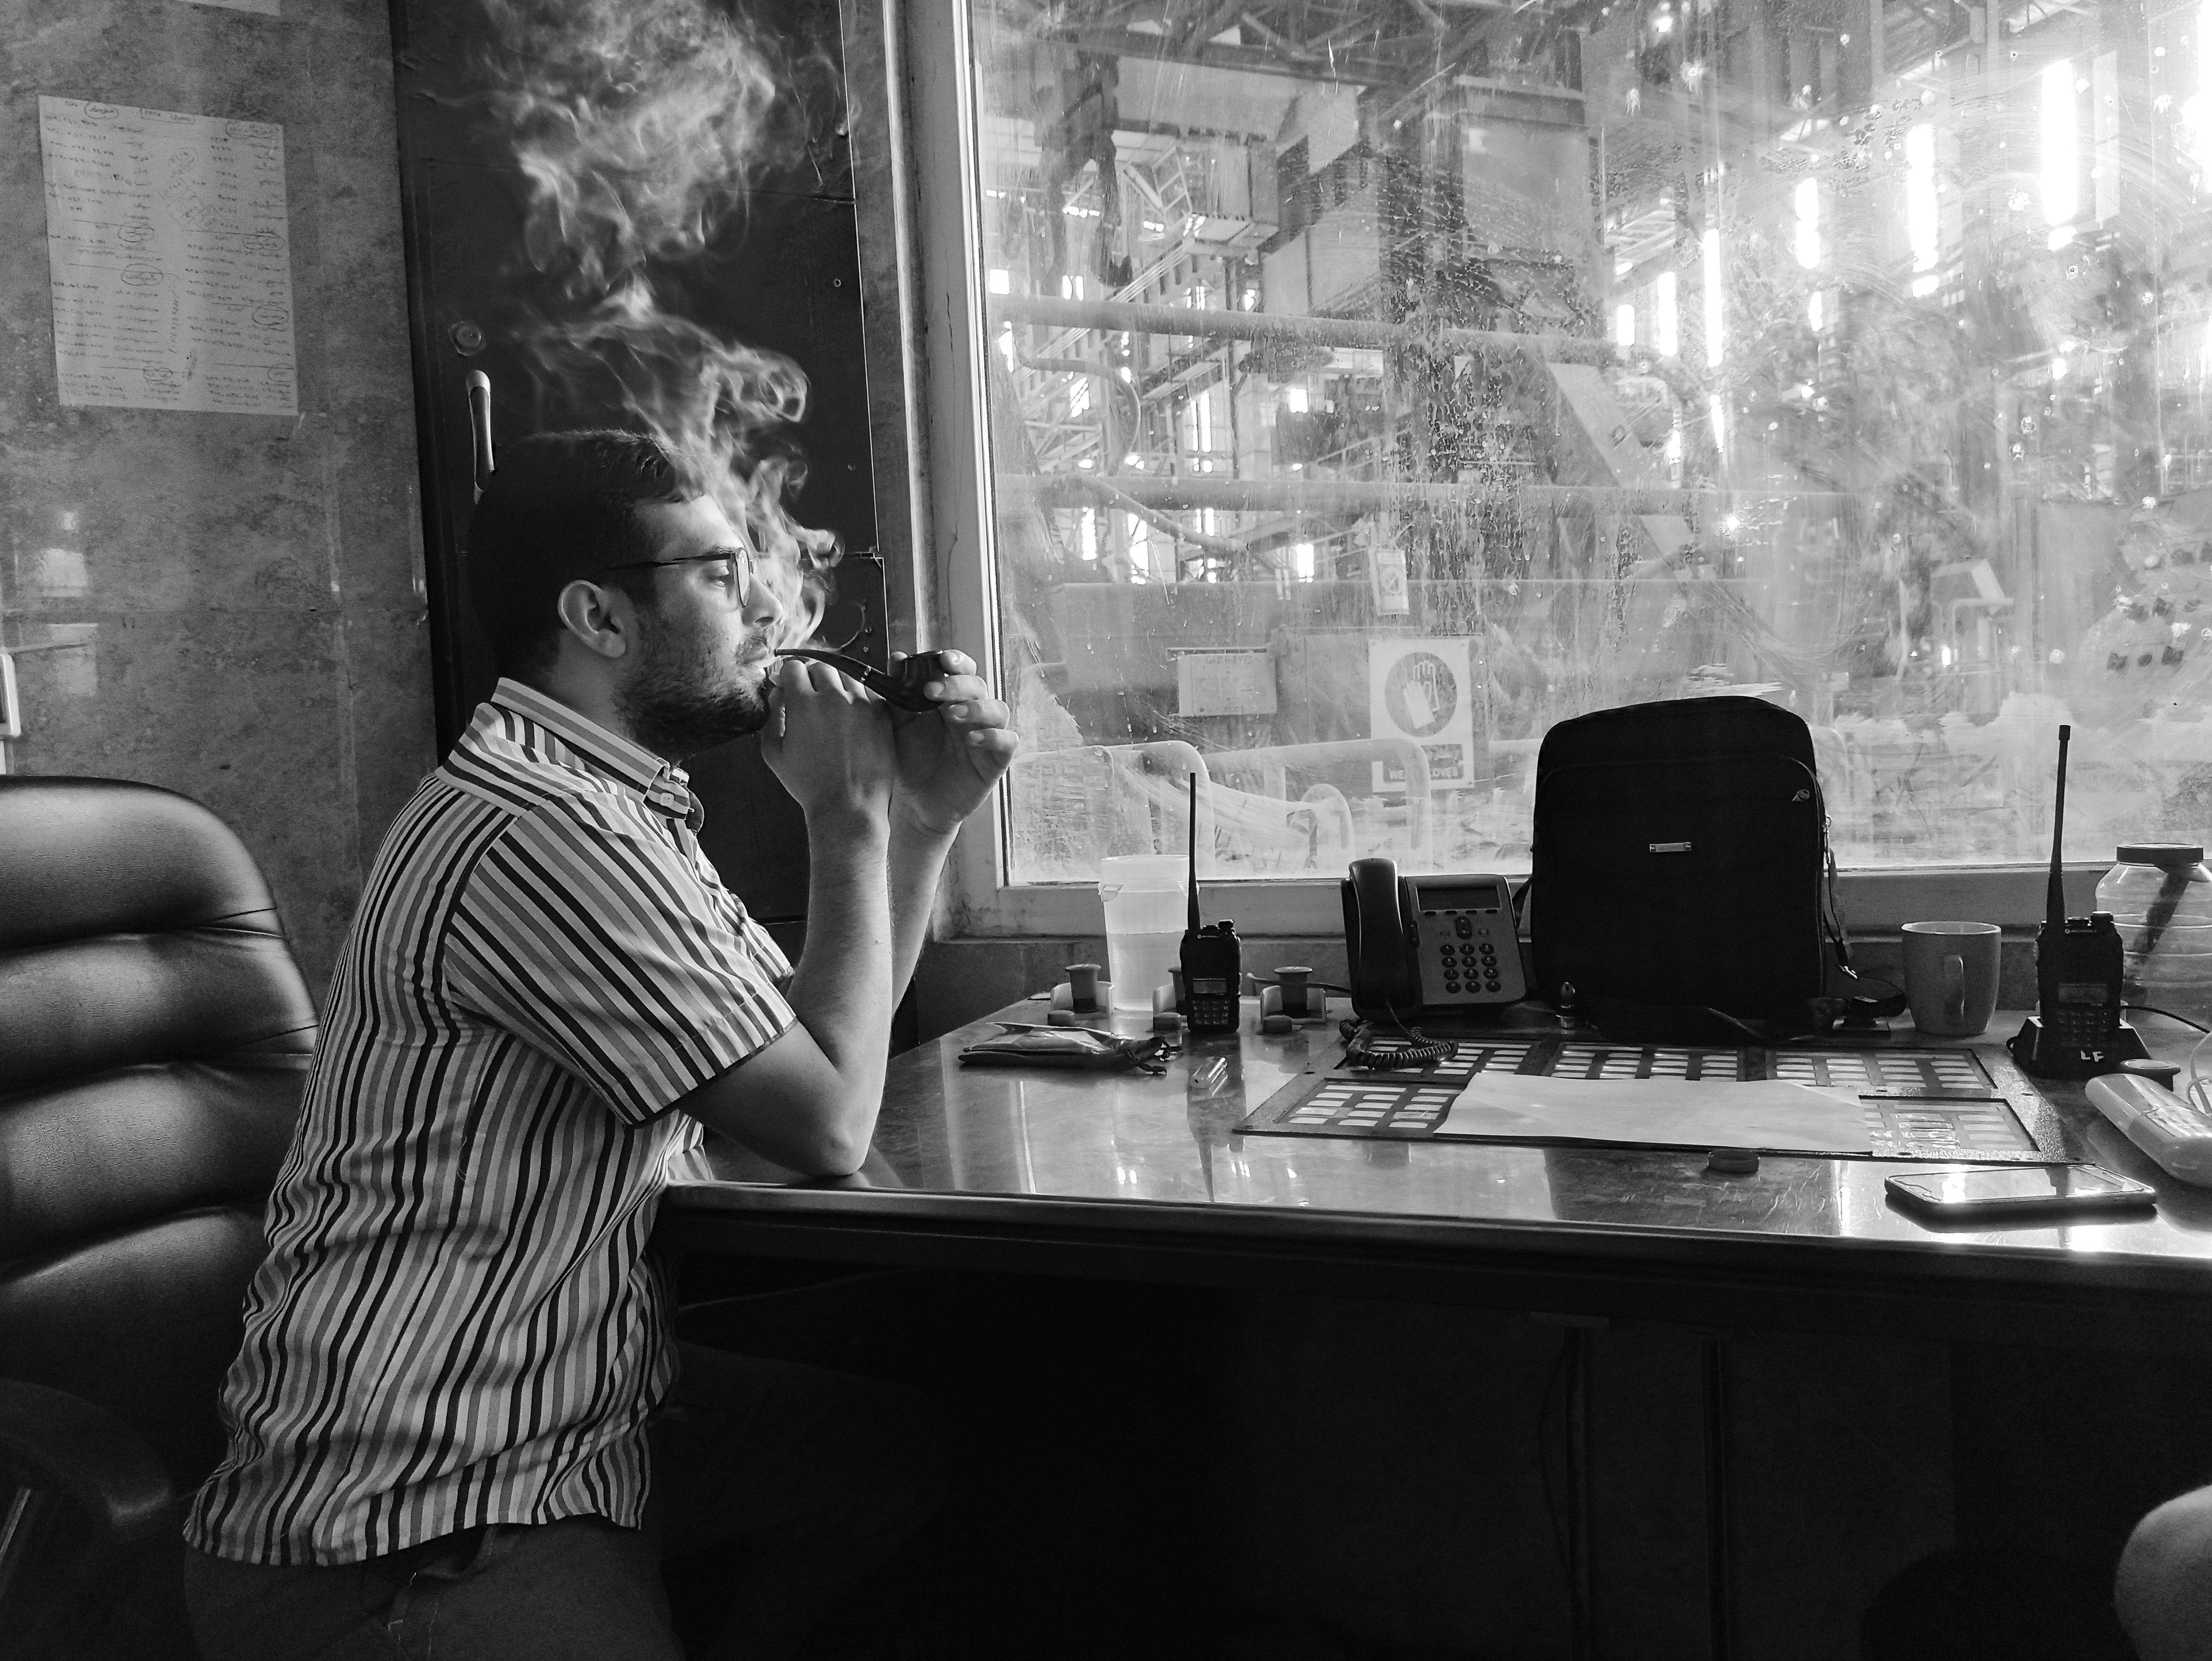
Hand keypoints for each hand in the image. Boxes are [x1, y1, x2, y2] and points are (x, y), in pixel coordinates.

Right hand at [759, 657, 896, 828]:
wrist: (848, 806)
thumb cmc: (809, 784)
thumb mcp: (774, 753)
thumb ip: (772, 715)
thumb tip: (777, 692)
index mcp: (804, 704)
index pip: (794, 667)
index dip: (790, 676)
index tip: (791, 686)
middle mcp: (834, 697)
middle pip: (821, 667)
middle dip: (813, 677)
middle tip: (812, 696)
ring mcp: (861, 704)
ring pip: (847, 676)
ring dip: (837, 685)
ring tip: (834, 708)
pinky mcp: (882, 715)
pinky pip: (869, 693)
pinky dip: (859, 699)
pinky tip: (853, 717)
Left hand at [889, 650, 1018, 836]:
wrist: (915, 802)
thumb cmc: (910, 760)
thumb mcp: (899, 726)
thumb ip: (898, 694)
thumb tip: (897, 658)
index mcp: (950, 698)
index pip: (961, 670)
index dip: (956, 661)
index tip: (942, 659)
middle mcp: (972, 712)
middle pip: (978, 686)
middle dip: (957, 684)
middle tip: (932, 690)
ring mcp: (987, 734)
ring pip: (997, 709)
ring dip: (976, 708)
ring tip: (952, 715)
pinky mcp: (996, 760)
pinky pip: (1007, 742)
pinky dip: (994, 736)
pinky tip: (974, 740)